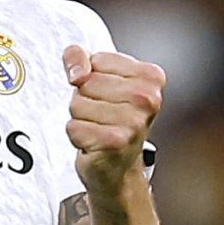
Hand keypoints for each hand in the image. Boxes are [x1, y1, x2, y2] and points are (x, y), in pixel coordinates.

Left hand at [62, 45, 164, 201]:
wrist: (118, 167)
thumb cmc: (110, 118)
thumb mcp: (98, 78)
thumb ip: (79, 57)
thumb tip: (77, 72)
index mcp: (150, 76)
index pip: (95, 61)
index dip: (89, 77)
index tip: (106, 94)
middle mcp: (148, 99)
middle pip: (85, 84)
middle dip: (84, 99)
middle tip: (102, 115)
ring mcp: (134, 122)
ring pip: (76, 104)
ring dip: (80, 118)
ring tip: (99, 128)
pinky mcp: (116, 142)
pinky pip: (73, 127)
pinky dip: (77, 136)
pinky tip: (95, 142)